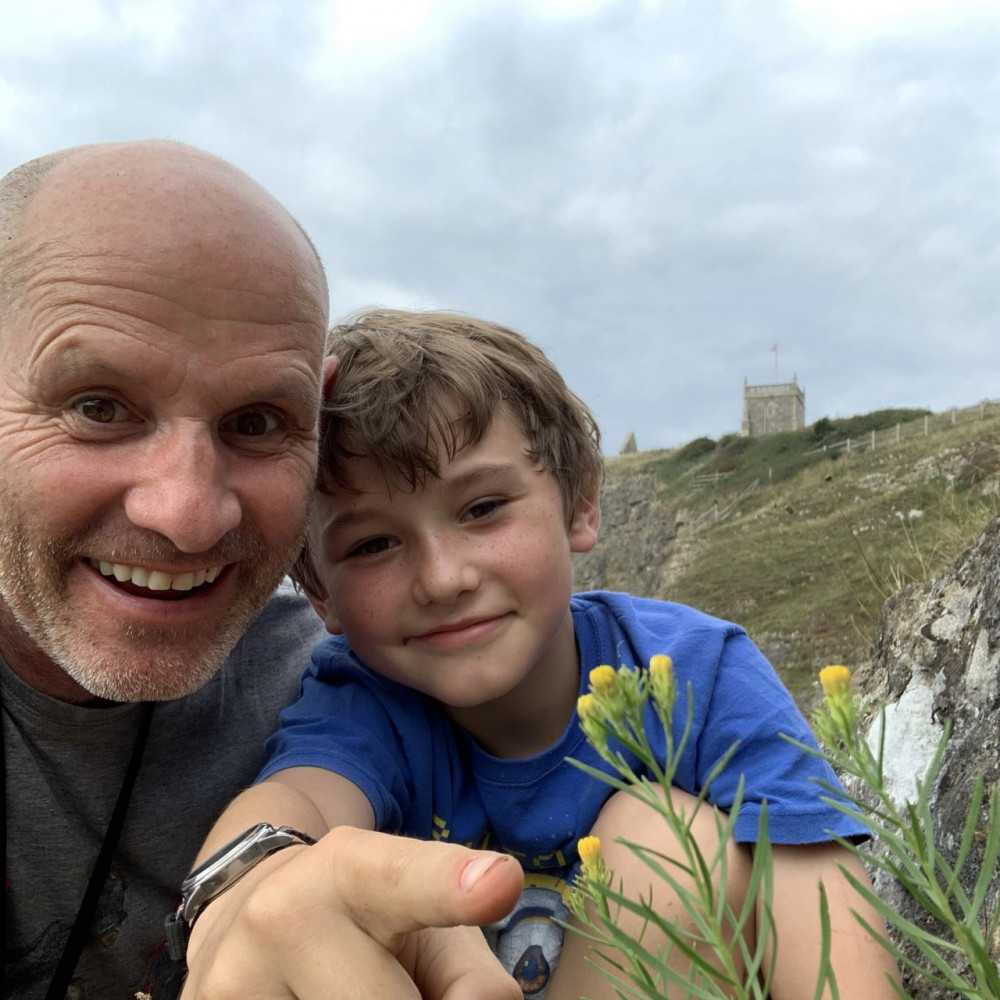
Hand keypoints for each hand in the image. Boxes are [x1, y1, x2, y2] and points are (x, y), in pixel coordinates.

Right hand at [180, 825, 523, 999]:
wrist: (243, 913)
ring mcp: (232, 980)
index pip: (401, 880)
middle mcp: (282, 915)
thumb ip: (472, 976)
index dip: (447, 886)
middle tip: (385, 977)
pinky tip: (313, 998)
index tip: (499, 881)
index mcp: (349, 868)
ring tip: (347, 988)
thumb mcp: (428, 925)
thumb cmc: (364, 922)